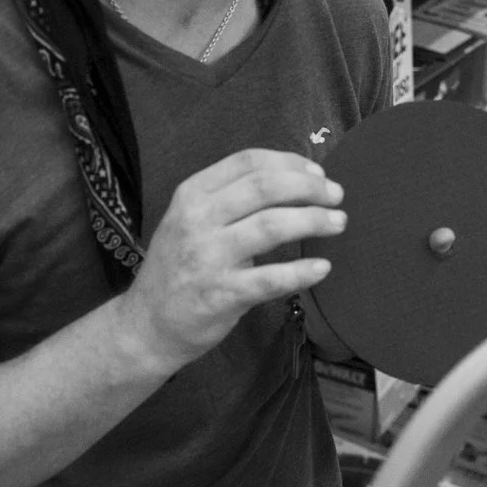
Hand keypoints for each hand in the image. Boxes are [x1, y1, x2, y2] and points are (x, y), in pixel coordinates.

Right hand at [123, 149, 345, 372]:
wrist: (147, 325)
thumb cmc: (180, 268)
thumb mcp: (191, 221)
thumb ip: (230, 200)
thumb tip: (295, 181)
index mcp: (192, 194)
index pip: (248, 162)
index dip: (290, 163)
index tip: (318, 173)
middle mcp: (197, 220)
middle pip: (265, 187)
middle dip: (310, 188)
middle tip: (338, 197)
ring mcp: (207, 257)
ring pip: (272, 226)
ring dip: (314, 221)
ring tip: (338, 224)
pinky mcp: (220, 295)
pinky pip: (270, 279)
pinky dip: (302, 272)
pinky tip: (323, 268)